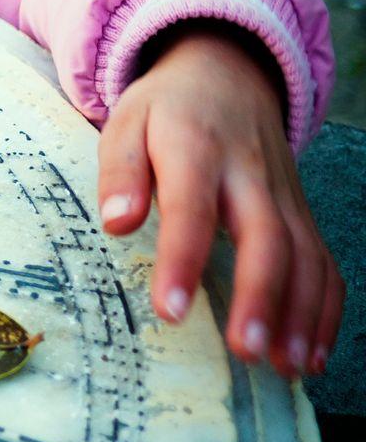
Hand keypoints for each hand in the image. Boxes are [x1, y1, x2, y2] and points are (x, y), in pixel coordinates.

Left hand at [97, 22, 342, 378]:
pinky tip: (309, 354)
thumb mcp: (125, 123)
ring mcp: (283, 195)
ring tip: (284, 367)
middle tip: (247, 350)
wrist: (225, 74)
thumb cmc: (165, 110)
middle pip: (267, 237)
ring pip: (306, 256)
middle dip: (262, 297)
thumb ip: (119, 172)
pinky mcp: (301, 213)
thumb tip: (115, 222)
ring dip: (301, 314)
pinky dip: (325, 309)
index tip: (170, 311)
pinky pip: (324, 262)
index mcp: (196, 149)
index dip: (183, 259)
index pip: (192, 208)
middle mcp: (249, 174)